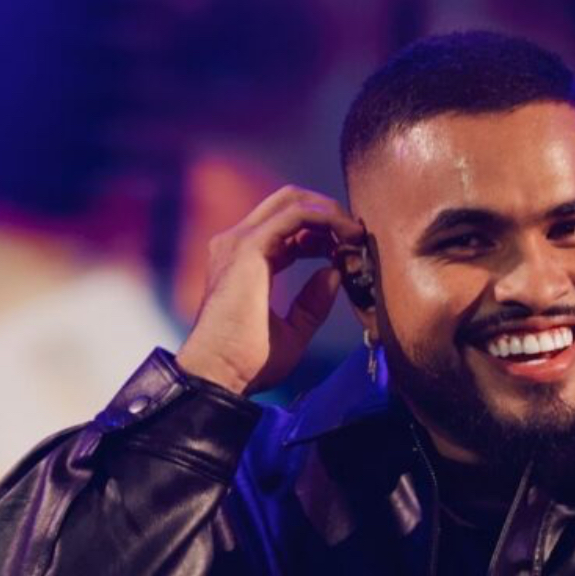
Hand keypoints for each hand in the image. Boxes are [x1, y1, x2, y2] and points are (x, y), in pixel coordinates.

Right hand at [176, 185, 363, 394]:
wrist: (220, 374)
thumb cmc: (248, 361)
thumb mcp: (293, 331)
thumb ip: (312, 303)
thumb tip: (334, 274)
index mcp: (246, 261)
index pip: (287, 227)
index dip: (322, 232)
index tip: (348, 250)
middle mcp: (239, 244)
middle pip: (289, 202)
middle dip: (328, 211)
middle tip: (354, 235)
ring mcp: (240, 241)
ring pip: (293, 201)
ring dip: (331, 213)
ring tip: (355, 236)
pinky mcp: (250, 247)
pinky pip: (296, 215)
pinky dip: (326, 219)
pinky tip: (346, 236)